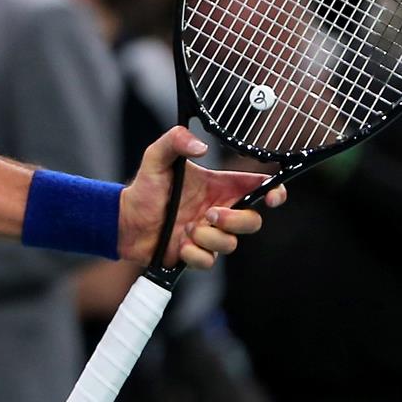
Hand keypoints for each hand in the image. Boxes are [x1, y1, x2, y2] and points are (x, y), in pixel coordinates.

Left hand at [118, 127, 284, 269]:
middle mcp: (219, 211)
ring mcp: (210, 234)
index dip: (275, 192)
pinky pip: (209, 261)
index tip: (274, 197)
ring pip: (231, 244)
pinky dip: (194, 253)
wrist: (126, 220)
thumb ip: (175, 141)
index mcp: (219, 187)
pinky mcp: (197, 254)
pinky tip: (179, 243)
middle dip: (236, 220)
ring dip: (208, 237)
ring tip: (185, 228)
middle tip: (209, 214)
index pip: (258, 188)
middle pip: (253, 222)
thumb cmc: (146, 188)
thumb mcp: (157, 158)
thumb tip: (201, 146)